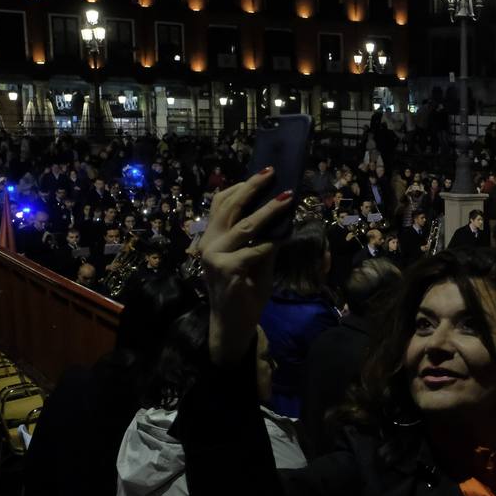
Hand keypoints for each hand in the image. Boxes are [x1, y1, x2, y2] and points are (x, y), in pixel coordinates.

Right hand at [199, 168, 293, 365]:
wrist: (234, 323)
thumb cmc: (245, 291)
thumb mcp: (256, 260)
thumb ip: (263, 238)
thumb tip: (282, 214)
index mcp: (212, 237)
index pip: (221, 204)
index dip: (240, 187)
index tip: (261, 173)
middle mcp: (209, 242)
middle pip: (230, 207)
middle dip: (252, 188)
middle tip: (271, 173)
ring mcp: (215, 255)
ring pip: (244, 226)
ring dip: (269, 210)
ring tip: (286, 198)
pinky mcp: (227, 269)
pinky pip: (254, 250)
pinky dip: (271, 243)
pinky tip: (284, 237)